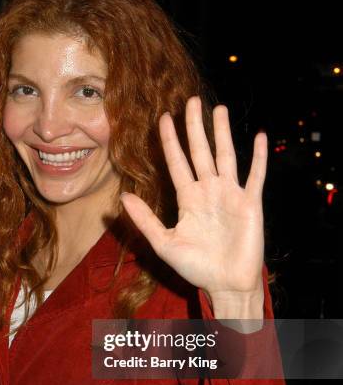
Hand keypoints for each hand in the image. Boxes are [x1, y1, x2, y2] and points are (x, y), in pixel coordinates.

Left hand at [120, 96, 266, 310]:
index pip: (177, 162)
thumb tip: (123, 197)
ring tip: (219, 109)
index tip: (163, 118)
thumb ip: (145, 219)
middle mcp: (208, 191)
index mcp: (187, 198)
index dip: (170, 141)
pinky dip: (260, 156)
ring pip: (226, 155)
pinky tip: (261, 136)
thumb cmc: (195, 267)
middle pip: (200, 151)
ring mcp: (230, 195)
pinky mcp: (250, 203)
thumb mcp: (164, 242)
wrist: (225, 284)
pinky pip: (256, 175)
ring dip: (222, 133)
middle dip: (194, 127)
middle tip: (190, 101)